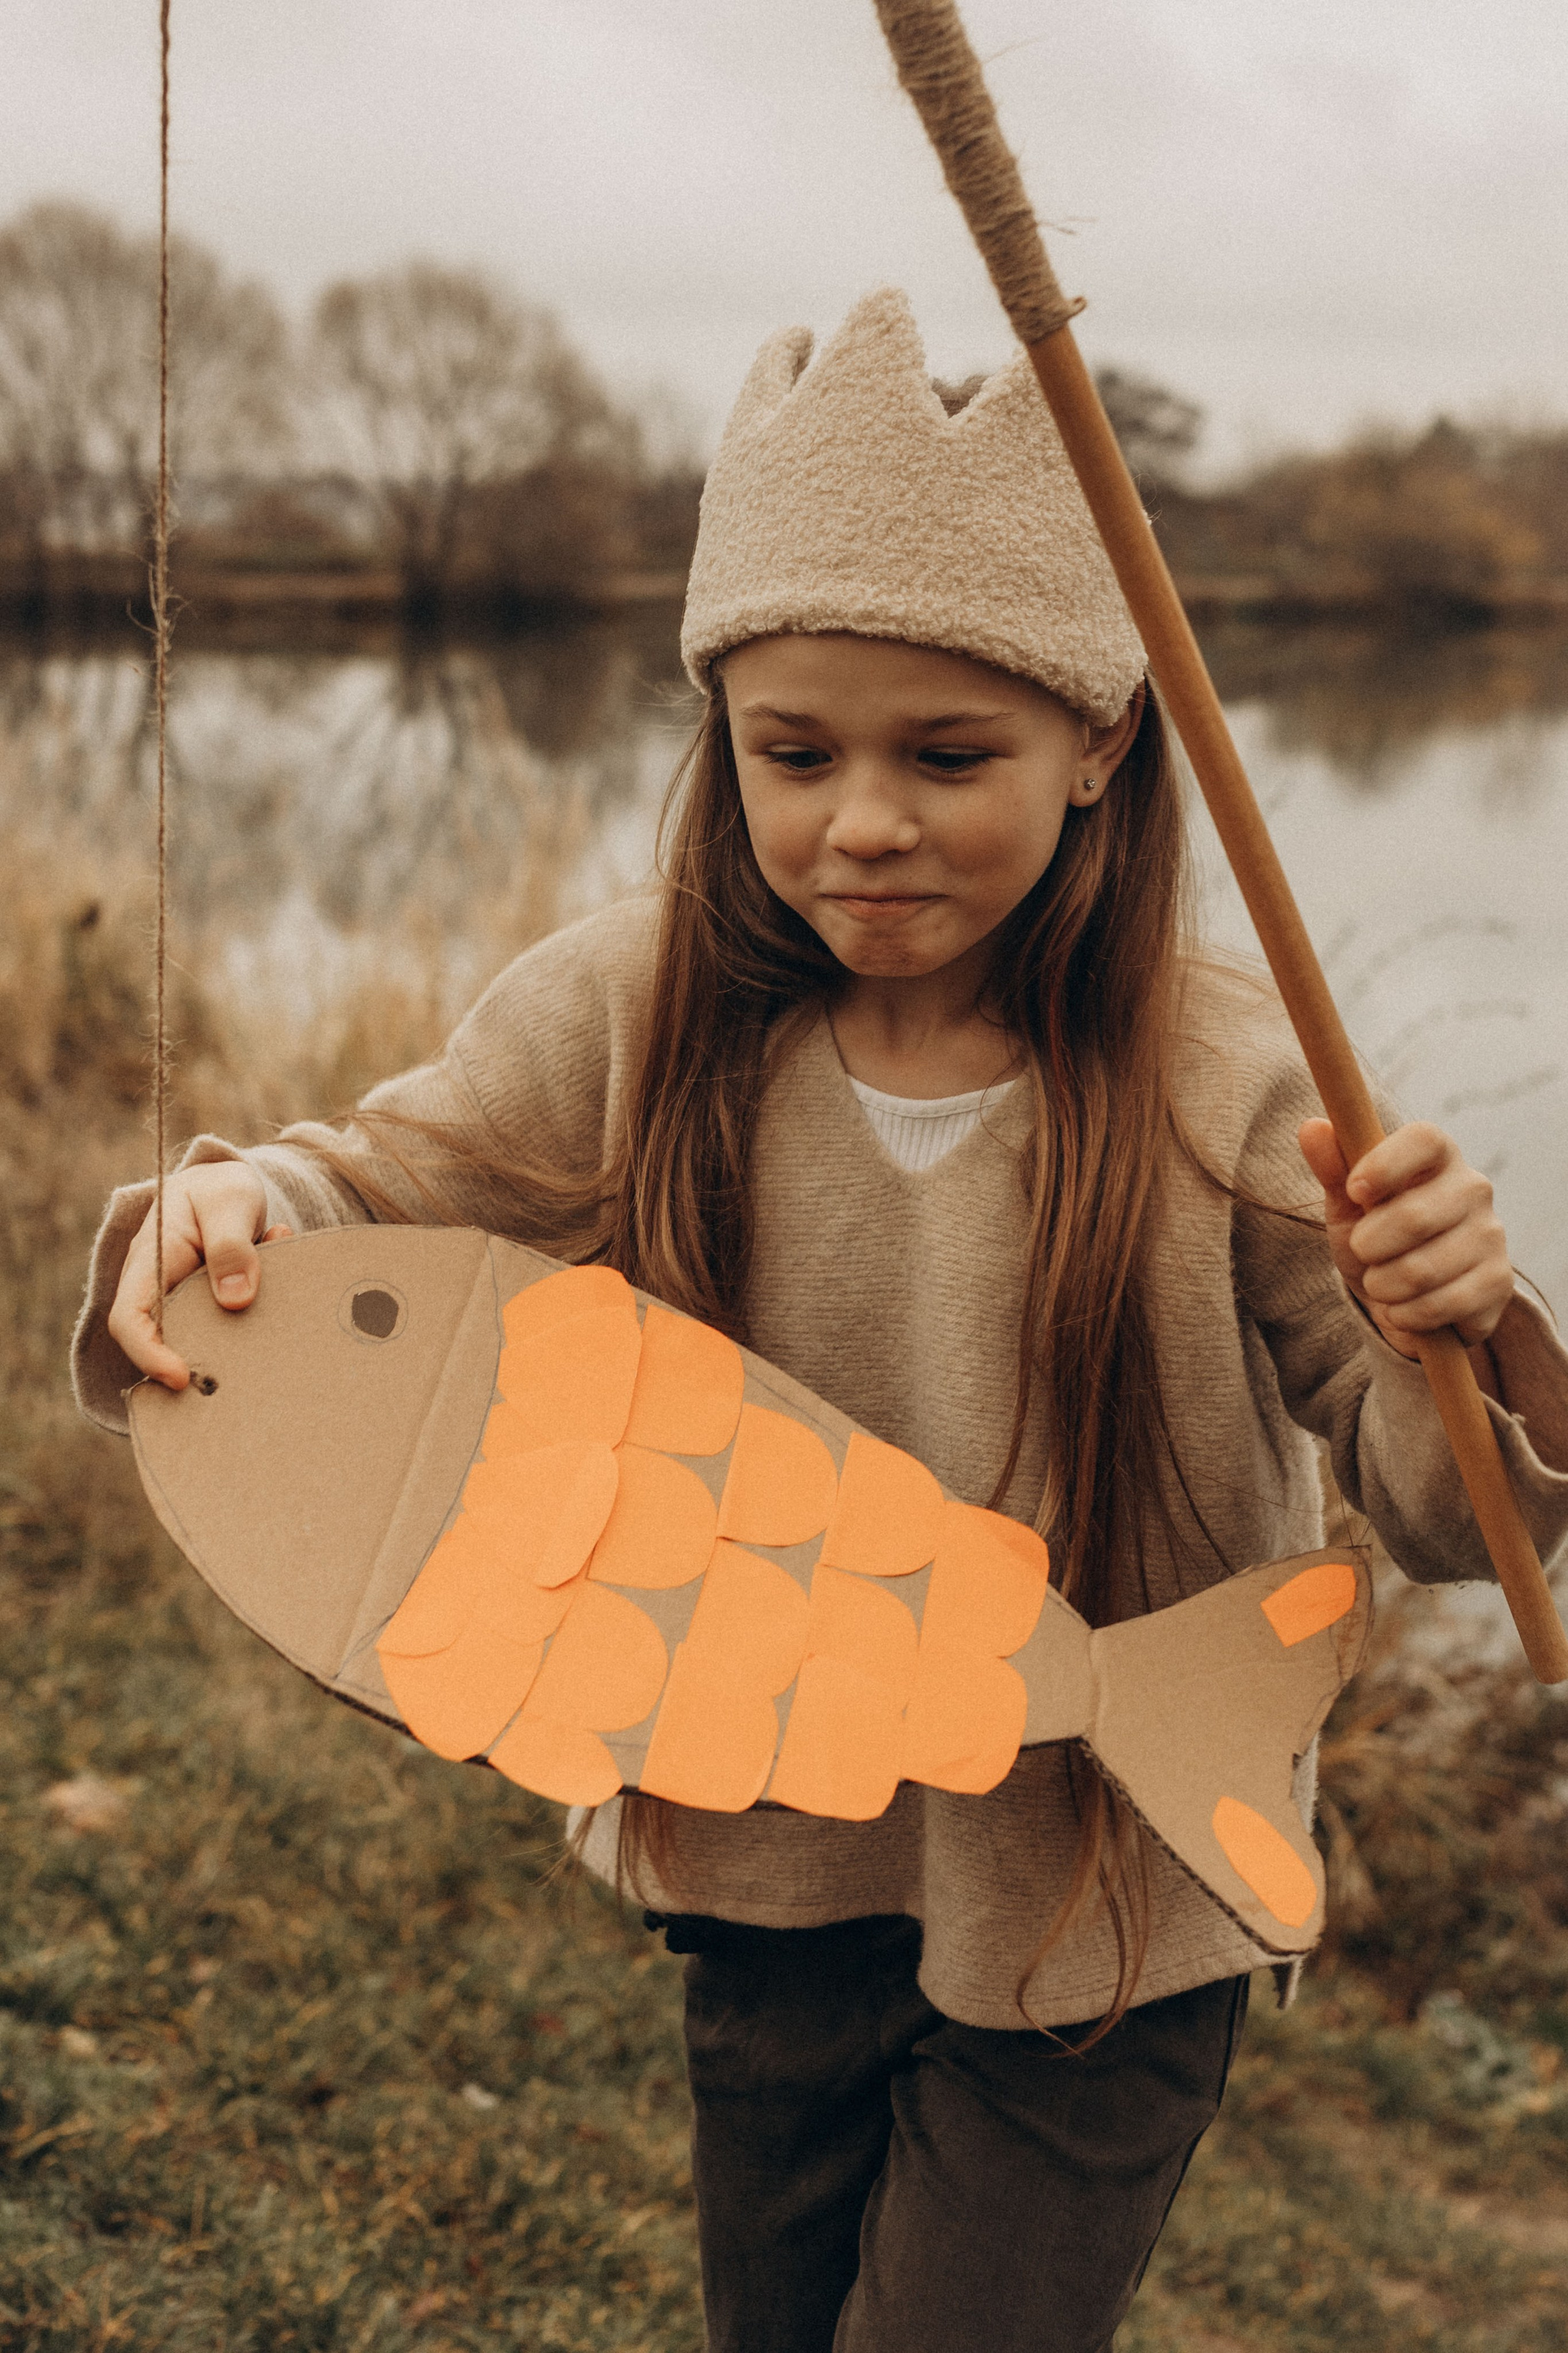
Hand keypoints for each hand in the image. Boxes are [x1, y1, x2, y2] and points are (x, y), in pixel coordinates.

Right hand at [108, 1162, 291, 1390]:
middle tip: (240, 1376)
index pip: (128, 1318)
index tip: (181, 1377)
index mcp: (150, 1260)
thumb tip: (236, 1300)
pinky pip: (225, 1327)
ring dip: (233, 1342)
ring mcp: (180, 1300)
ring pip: (198, 1338)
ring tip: (270, 1333)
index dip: (148, 1353)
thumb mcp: (231, 1202)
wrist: (228, 1185)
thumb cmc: (221, 1190)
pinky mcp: (207, 1308)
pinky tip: (280, 1295)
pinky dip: (253, 1322)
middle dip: (195, 1364)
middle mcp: (157, 1287)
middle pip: (162, 1340)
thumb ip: (232, 1246)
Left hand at [1298, 1118, 1512, 1357]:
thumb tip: (1312, 1128)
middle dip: (1368, 1246)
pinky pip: (1438, 1306)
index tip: (1355, 1192)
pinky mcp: (1498, 1283)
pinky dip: (1406, 1315)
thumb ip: (1333, 1167)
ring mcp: (1491, 1236)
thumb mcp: (1348, 1204)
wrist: (1406, 1296)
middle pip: (1414, 1217)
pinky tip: (1405, 1307)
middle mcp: (1474, 1189)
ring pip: (1421, 1270)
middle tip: (1363, 1252)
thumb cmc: (1376, 1236)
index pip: (1424, 1140)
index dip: (1384, 1165)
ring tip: (1382, 1282)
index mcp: (1438, 1157)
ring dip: (1383, 1286)